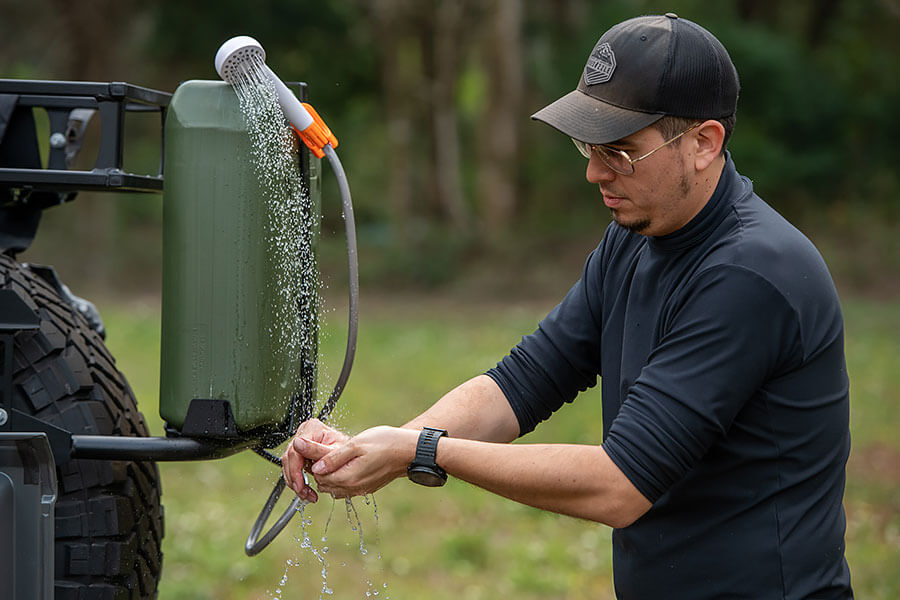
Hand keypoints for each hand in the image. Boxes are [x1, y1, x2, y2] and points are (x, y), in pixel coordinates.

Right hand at [281, 418, 348, 502]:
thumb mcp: (335, 451)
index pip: (295, 451)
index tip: (300, 484)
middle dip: (295, 478)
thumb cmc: (347, 450)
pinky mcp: (300, 452)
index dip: (295, 470)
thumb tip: (298, 444)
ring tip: (306, 493)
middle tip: (303, 492)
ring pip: (288, 464)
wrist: (352, 454)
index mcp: (312, 428)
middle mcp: (304, 433)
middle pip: (289, 458)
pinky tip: (305, 489)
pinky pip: (291, 467)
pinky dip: (297, 480)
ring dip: (295, 482)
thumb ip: (316, 450)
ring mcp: (301, 442)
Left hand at [299, 426, 418, 498]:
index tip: (318, 448)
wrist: (409, 451)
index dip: (314, 461)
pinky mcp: (366, 488)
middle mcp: (352, 488)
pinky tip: (346, 464)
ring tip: (335, 456)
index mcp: (348, 478)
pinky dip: (340, 478)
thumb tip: (314, 466)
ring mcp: (360, 490)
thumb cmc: (385, 443)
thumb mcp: (356, 444)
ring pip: (333, 487)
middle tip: (326, 450)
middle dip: (320, 469)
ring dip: (330, 474)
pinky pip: (345, 488)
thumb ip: (333, 457)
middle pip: (324, 483)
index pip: (318, 476)